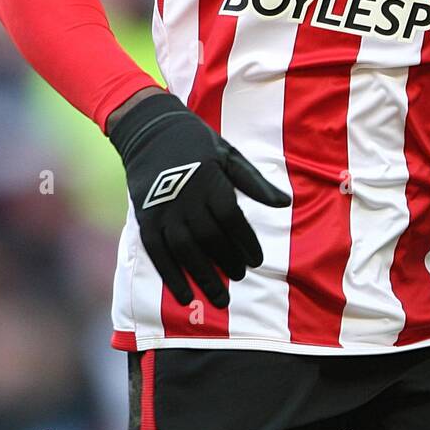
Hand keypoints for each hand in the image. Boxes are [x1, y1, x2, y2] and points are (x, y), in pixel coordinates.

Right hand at [108, 92, 291, 307]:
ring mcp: (163, 210)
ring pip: (184, 250)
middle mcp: (186, 197)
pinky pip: (158, 253)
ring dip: (202, 277)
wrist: (151, 131)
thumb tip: (284, 203)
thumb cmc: (198, 144)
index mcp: (210, 180)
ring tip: (219, 298)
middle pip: (209, 238)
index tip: (257, 261)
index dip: (246, 241)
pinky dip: (170, 276)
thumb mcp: (230, 155)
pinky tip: (183, 296)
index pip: (232, 218)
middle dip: (227, 262)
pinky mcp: (145, 219)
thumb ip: (255, 182)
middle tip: (241, 278)